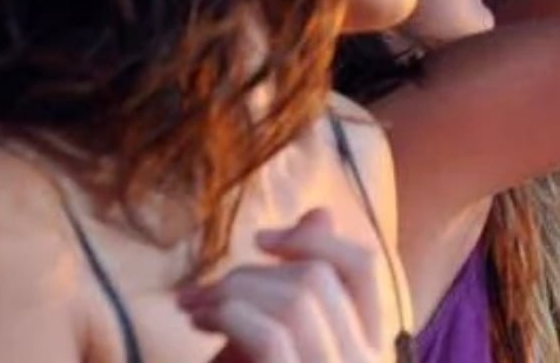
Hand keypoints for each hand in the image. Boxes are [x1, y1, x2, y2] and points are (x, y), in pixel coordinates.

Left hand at [181, 209, 383, 362]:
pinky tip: (201, 322)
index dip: (313, 239)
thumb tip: (320, 210)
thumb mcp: (271, 345)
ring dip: (232, 291)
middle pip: (320, 279)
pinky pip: (273, 336)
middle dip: (252, 272)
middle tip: (199, 293)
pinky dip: (231, 315)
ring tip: (191, 308)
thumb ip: (297, 287)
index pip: (363, 267)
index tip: (261, 241)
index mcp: (369, 351)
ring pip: (297, 300)